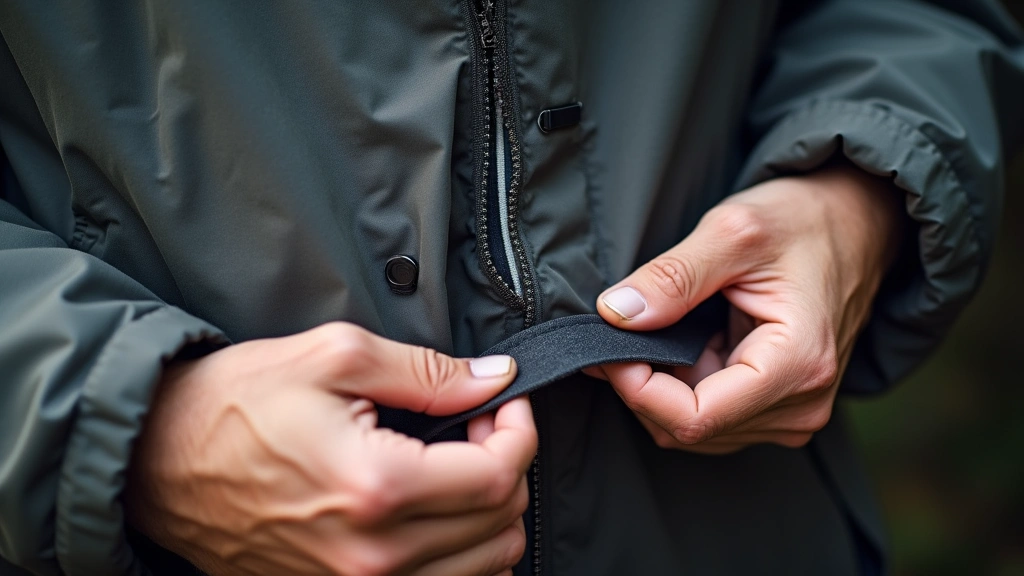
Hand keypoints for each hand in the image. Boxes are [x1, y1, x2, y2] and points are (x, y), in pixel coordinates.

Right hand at [125, 322, 535, 575]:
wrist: (160, 460)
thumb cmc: (236, 402)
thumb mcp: (334, 357)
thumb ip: (429, 372)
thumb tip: (497, 379)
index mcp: (376, 488)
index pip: (500, 475)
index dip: (520, 431)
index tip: (505, 403)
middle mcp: (373, 556)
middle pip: (501, 526)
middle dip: (507, 465)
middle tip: (477, 425)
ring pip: (485, 568)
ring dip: (491, 512)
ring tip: (457, 466)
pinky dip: (464, 555)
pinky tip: (439, 512)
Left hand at [588, 164, 902, 453]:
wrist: (855, 222)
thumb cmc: (803, 220)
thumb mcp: (733, 230)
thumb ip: (673, 276)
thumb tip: (616, 315)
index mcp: (797, 366)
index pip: (695, 418)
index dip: (637, 389)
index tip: (607, 348)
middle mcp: (801, 404)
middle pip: (689, 430)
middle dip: (640, 388)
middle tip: (614, 333)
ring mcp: (791, 410)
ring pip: (693, 429)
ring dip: (656, 389)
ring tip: (646, 332)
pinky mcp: (778, 405)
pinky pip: (708, 414)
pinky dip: (676, 387)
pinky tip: (673, 344)